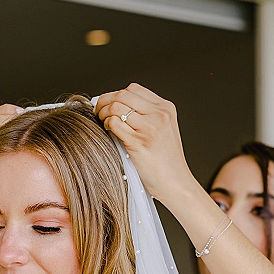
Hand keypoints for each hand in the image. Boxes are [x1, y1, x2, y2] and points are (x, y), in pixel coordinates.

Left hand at [94, 83, 197, 207]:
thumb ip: (147, 117)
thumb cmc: (167, 163)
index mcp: (166, 109)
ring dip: (103, 112)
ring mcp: (150, 127)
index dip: (115, 94)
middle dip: (105, 100)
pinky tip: (107, 130)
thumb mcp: (164, 131)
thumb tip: (119, 108)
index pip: (134, 89)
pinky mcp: (140, 141)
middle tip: (97, 110)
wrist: (176, 184)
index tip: (107, 102)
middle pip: (123, 94)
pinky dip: (106, 124)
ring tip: (101, 121)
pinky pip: (115, 123)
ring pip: (117, 106)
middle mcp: (160, 114)